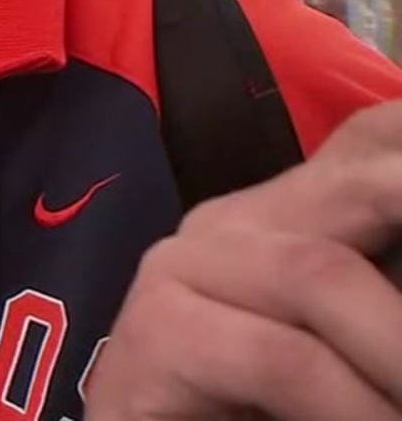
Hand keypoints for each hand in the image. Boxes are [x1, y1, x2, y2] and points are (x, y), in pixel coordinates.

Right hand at [85, 101, 401, 420]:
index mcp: (284, 215)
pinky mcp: (155, 334)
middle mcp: (230, 224)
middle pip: (363, 177)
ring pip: (319, 274)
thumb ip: (387, 288)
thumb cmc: (266, 413)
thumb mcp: (360, 347)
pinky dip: (354, 406)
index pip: (375, 139)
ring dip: (399, 349)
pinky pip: (282, 359)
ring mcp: (182, 269)